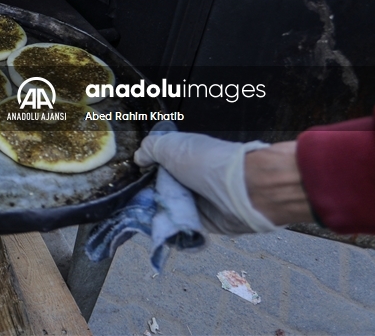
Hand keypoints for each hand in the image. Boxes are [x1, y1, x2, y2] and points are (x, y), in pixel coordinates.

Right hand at [135, 132, 292, 233]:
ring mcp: (197, 200)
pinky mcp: (202, 222)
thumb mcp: (171, 146)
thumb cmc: (207, 164)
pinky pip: (179, 227)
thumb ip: (150, 148)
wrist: (242, 191)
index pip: (157, 165)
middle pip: (160, 189)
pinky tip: (158, 229)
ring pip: (168, 209)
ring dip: (156, 214)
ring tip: (142, 218)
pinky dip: (169, 229)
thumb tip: (140, 158)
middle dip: (146, 196)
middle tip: (134, 203)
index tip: (131, 182)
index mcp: (184, 156)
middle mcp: (190, 178)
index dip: (144, 173)